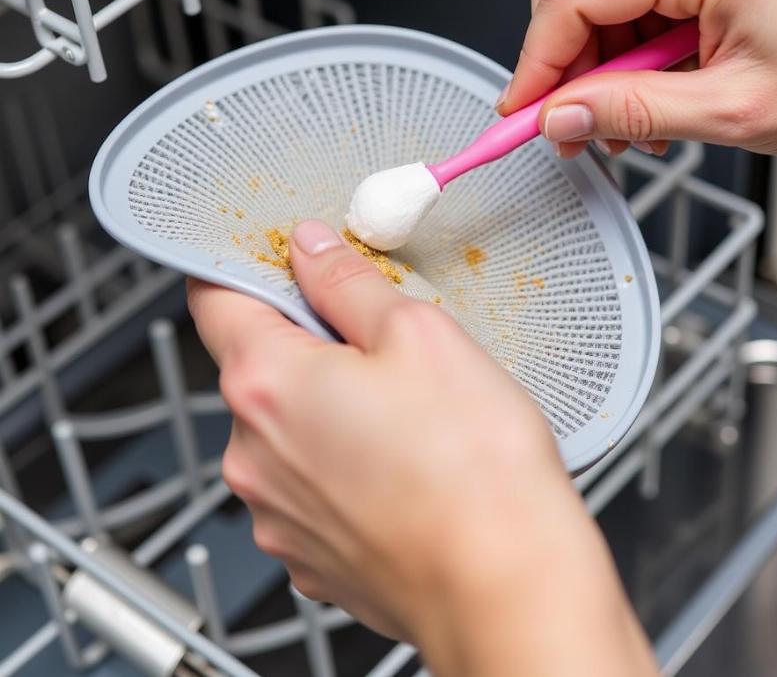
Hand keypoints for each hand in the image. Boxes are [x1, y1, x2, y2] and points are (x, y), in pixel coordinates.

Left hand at [188, 220, 656, 676]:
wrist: (505, 585)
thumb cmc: (473, 468)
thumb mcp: (418, 333)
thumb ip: (347, 282)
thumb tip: (311, 249)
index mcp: (267, 383)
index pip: (213, 295)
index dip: (249, 264)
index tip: (288, 259)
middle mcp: (251, 454)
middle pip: (256, 362)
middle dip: (308, 339)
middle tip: (381, 341)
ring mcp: (276, 511)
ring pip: (286, 425)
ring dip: (328, 403)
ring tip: (405, 411)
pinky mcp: (307, 549)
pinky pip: (307, 481)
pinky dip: (340, 458)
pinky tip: (400, 459)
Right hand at [498, 0, 776, 157]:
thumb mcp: (729, 112)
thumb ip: (631, 112)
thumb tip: (559, 116)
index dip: (536, 58)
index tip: (526, 111)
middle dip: (556, 54)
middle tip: (570, 116)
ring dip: (588, 56)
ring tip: (623, 111)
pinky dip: (615, 44)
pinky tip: (644, 85)